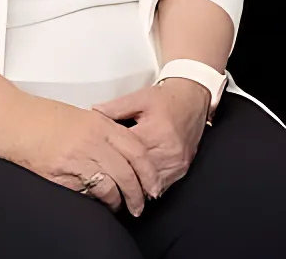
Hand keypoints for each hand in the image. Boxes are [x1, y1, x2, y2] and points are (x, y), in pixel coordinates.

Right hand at [2, 97, 160, 215]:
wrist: (13, 121)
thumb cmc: (45, 117)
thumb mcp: (84, 117)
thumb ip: (106, 131)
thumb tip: (126, 152)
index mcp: (101, 124)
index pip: (137, 150)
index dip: (149, 171)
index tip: (154, 185)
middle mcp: (92, 142)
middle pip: (127, 172)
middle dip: (138, 193)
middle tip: (141, 204)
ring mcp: (75, 159)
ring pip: (109, 186)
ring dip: (118, 201)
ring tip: (120, 207)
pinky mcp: (59, 175)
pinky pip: (85, 193)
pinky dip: (95, 200)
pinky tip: (97, 203)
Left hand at [94, 80, 212, 197]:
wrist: (194, 98)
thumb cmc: (167, 99)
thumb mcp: (139, 98)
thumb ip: (114, 107)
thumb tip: (91, 114)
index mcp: (156, 131)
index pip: (127, 153)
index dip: (110, 158)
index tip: (96, 162)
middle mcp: (169, 149)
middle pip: (137, 171)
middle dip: (119, 176)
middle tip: (100, 182)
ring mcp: (177, 161)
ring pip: (149, 183)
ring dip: (133, 186)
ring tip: (116, 188)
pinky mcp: (183, 167)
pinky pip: (162, 185)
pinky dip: (147, 186)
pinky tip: (136, 186)